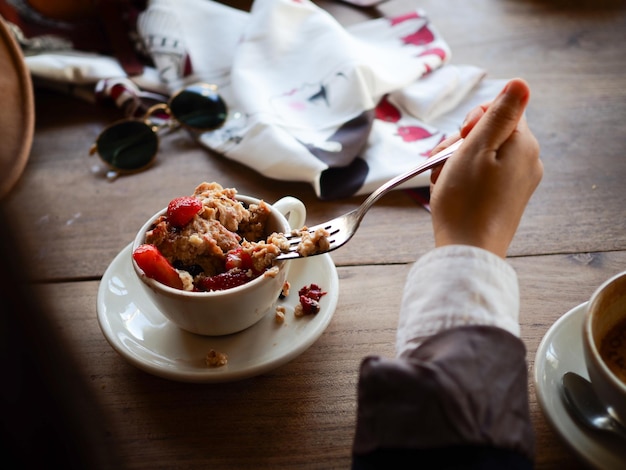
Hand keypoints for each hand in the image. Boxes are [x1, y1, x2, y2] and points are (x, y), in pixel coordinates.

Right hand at [428, 78, 542, 257]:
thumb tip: (522, 82)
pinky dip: (464, 177)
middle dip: (460, 142)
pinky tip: (450, 191)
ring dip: (457, 160)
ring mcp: (519, 182)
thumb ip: (499, 114)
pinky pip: (485, 175)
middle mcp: (528, 161)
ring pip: (484, 154)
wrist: (468, 251)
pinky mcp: (507, 199)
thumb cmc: (466, 200)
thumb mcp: (476, 148)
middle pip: (490, 132)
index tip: (458, 140)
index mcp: (523, 144)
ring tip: (440, 180)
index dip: (472, 120)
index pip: (500, 109)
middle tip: (440, 163)